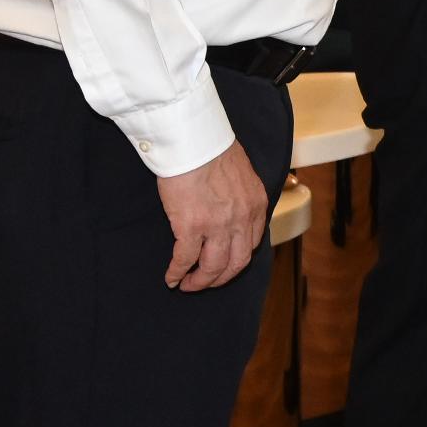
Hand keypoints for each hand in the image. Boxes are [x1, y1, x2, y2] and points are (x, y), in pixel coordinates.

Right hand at [156, 140, 267, 291]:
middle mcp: (242, 219)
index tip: (226, 264)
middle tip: (206, 282)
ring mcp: (218, 226)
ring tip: (187, 285)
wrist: (195, 140)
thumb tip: (229, 205)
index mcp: (256, 204)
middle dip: (221, 278)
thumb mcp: (241, 173)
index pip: (252, 243)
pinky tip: (171, 277)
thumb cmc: (212, 148)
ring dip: (200, 281)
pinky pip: (185, 259)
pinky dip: (177, 272)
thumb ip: (239, 194)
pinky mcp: (192, 227)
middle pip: (236, 263)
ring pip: (213, 267)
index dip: (238, 259)